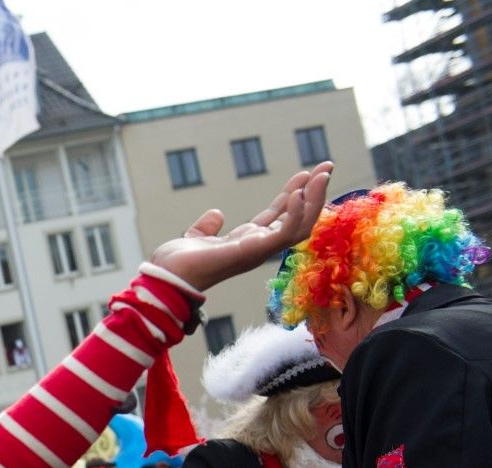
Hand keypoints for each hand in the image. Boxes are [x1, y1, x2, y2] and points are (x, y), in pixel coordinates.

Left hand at [151, 162, 332, 291]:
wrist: (165, 275)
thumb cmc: (176, 264)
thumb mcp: (195, 237)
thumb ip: (207, 226)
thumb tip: (217, 214)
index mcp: (246, 243)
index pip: (280, 217)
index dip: (295, 195)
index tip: (307, 173)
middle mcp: (257, 248)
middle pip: (297, 220)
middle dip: (314, 194)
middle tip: (326, 167)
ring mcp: (259, 250)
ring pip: (301, 226)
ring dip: (314, 200)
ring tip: (321, 174)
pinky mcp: (254, 251)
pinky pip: (286, 234)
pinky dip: (296, 214)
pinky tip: (297, 193)